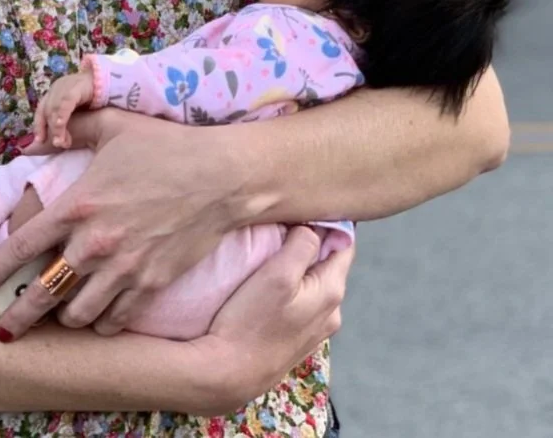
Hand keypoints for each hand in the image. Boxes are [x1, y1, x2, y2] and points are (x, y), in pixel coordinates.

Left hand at [0, 109, 236, 340]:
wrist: (221, 177)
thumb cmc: (166, 147)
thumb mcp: (115, 125)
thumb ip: (74, 127)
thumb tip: (37, 137)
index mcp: (78, 205)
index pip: (20, 246)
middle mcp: (95, 243)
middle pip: (43, 293)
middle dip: (18, 318)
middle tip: (4, 332)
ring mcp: (125, 268)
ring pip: (78, 313)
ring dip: (64, 317)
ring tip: (59, 315)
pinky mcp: (152, 284)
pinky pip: (116, 318)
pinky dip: (102, 322)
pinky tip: (98, 317)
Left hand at [32, 69, 95, 149]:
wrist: (108, 81)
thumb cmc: (91, 99)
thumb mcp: (75, 110)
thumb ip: (66, 120)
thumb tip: (57, 140)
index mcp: (54, 92)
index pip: (41, 110)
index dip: (39, 125)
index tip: (40, 141)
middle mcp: (57, 87)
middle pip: (47, 111)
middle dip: (51, 130)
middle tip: (59, 144)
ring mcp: (66, 85)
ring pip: (55, 108)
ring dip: (57, 127)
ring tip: (61, 142)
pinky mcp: (77, 86)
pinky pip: (66, 102)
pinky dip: (62, 115)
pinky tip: (60, 125)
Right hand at [194, 227, 352, 413]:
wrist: (228, 373)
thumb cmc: (251, 320)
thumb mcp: (278, 274)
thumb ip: (303, 245)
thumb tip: (314, 225)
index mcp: (332, 291)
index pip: (345, 242)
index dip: (331, 219)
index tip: (310, 200)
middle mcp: (332, 311)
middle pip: (329, 261)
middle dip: (314, 238)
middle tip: (288, 216)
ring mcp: (315, 328)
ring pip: (314, 279)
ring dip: (300, 261)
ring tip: (276, 243)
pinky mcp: (296, 338)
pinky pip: (302, 297)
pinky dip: (293, 281)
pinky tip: (271, 278)